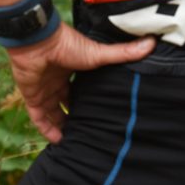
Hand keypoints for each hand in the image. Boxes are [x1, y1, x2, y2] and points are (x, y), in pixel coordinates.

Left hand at [5, 23, 154, 143]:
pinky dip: (46, 130)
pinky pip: (38, 118)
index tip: (100, 115)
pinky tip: (58, 142)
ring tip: (76, 143)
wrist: (38, 42)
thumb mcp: (98, 53)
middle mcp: (57, 81)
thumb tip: (152, 43)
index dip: (88, 102)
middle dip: (76, 117)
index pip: (81, 90)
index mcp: (72, 70)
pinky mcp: (32, 96)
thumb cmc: (68, 45)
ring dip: (62, 127)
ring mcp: (44, 89)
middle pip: (67, 103)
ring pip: (53, 113)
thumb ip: (122, 53)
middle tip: (89, 133)